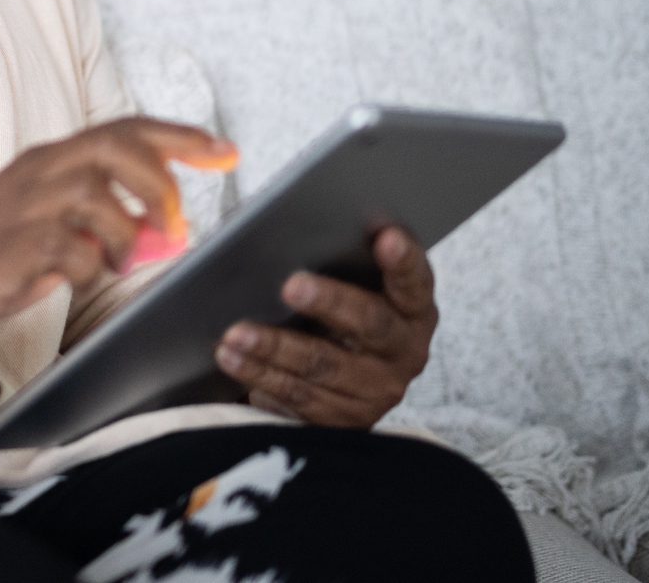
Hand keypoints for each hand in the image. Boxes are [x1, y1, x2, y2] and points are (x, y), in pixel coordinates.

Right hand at [0, 117, 238, 361]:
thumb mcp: (59, 231)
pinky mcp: (10, 248)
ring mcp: (22, 207)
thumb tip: (166, 233)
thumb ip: (110, 224)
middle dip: (161, 181)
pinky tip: (84, 276)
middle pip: (115, 146)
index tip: (227, 153)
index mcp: (50, 160)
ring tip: (119, 260)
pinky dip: (91, 264)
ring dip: (125, 230)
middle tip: (177, 221)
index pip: (125, 129)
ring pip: (95, 191)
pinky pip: (70, 245)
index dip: (182, 138)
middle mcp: (38, 171)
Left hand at [214, 226, 438, 428]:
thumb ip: (338, 261)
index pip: (415, 281)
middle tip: (291, 285)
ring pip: (324, 366)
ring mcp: (377, 391)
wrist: (346, 381)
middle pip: (370, 324)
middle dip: (330, 302)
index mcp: (413, 309)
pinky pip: (300, 399)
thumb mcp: (352, 287)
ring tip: (235, 333)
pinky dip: (262, 376)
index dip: (403, 260)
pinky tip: (233, 360)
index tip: (385, 236)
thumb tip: (286, 228)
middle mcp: (404, 351)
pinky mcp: (345, 420)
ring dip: (275, 348)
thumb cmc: (340, 312)